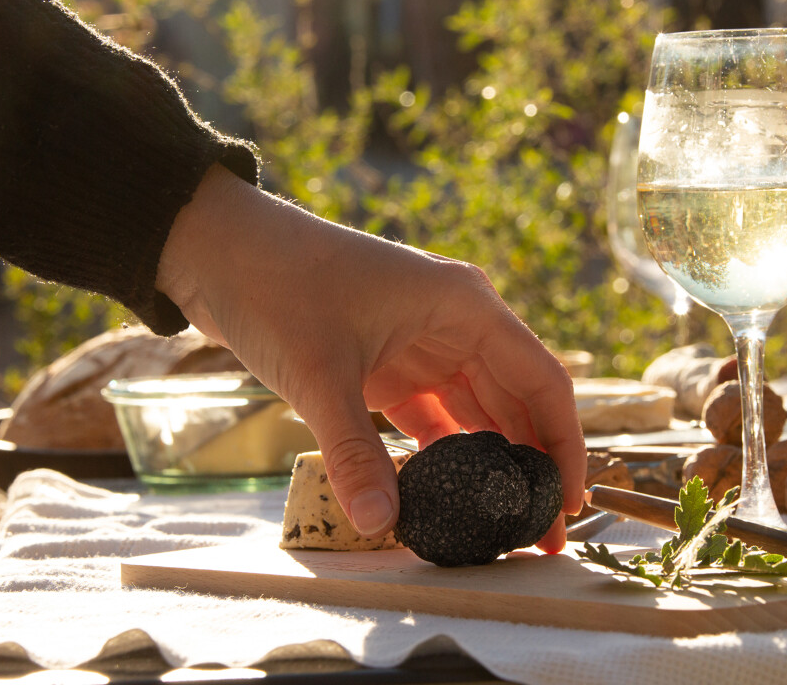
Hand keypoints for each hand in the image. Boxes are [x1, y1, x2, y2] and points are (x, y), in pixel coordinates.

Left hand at [156, 165, 585, 551]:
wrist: (217, 248)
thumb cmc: (278, 284)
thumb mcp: (320, 373)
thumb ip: (355, 451)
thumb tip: (382, 524)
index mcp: (466, 307)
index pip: (542, 382)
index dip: (564, 445)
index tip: (568, 502)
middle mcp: (459, 325)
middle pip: (518, 405)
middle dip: (532, 470)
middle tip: (540, 537)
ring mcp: (427, 346)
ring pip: (480, 415)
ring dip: (492, 469)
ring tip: (505, 528)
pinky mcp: (393, 367)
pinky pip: (436, 420)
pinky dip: (445, 458)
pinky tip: (452, 500)